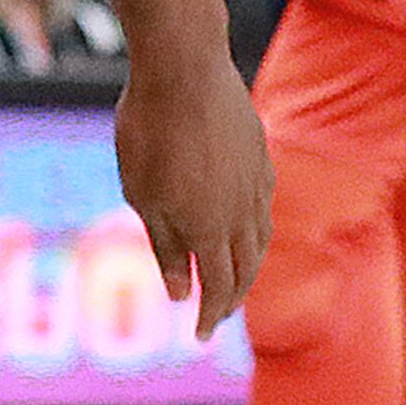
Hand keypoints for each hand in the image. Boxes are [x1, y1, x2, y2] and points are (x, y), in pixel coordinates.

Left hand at [114, 46, 271, 337]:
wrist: (184, 68)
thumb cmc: (149, 131)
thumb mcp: (143, 194)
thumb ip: (165, 246)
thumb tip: (180, 294)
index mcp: (209, 228)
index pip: (219, 288)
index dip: (211, 315)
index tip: (200, 335)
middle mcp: (242, 213)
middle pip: (245, 270)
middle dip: (231, 299)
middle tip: (216, 315)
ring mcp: (256, 183)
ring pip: (259, 239)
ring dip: (246, 267)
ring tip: (232, 280)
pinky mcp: (260, 156)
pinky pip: (262, 206)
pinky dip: (254, 229)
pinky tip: (243, 227)